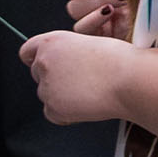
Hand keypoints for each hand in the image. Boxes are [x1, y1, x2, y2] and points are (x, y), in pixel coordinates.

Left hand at [19, 30, 134, 125]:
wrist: (129, 80)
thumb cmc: (119, 61)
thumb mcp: (88, 43)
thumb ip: (68, 52)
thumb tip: (66, 64)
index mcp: (51, 42)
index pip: (27, 52)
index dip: (37, 60)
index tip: (45, 66)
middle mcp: (44, 62)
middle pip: (37, 74)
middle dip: (54, 79)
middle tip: (79, 82)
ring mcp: (46, 86)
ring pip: (46, 95)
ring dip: (61, 96)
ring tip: (88, 93)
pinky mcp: (54, 108)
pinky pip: (53, 114)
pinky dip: (65, 114)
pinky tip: (85, 106)